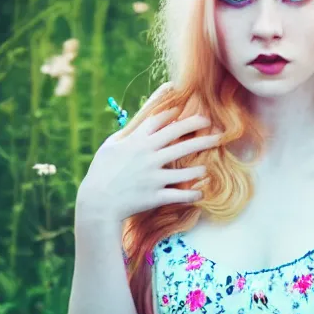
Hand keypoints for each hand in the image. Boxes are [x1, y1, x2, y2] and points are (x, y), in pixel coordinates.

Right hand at [76, 92, 222, 224]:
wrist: (97, 202)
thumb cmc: (101, 173)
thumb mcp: (109, 147)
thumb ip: (126, 134)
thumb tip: (138, 125)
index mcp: (136, 141)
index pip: (159, 120)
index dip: (173, 114)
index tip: (184, 111)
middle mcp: (148, 155)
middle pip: (179, 137)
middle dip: (199, 130)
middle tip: (215, 131)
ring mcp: (154, 176)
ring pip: (186, 170)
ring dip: (199, 169)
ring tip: (206, 168)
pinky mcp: (156, 195)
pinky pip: (181, 195)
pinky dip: (193, 195)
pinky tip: (201, 194)